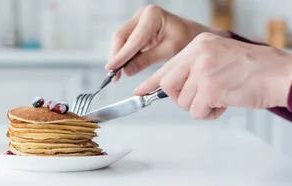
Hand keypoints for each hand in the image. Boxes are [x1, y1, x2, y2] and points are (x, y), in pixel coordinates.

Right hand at [106, 5, 228, 80]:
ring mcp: (138, 21)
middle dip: (116, 56)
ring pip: (120, 40)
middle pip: (121, 37)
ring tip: (117, 74)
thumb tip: (127, 70)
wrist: (195, 36)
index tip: (112, 68)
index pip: (133, 39)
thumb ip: (146, 61)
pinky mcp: (137, 29)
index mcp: (152, 16)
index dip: (121, 55)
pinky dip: (123, 55)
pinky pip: (125, 43)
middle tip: (113, 74)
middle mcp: (142, 15)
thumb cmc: (188, 39)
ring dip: (118, 57)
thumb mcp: (168, 51)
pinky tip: (122, 67)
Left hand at [135, 32, 291, 119]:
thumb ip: (194, 69)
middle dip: (180, 98)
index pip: (166, 66)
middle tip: (201, 98)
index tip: (138, 92)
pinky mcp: (210, 88)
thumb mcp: (218, 59)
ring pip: (183, 101)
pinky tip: (225, 103)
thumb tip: (168, 87)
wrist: (279, 75)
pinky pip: (197, 111)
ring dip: (201, 106)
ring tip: (222, 96)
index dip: (151, 83)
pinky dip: (210, 113)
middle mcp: (198, 54)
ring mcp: (203, 71)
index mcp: (198, 45)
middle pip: (168, 86)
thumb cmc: (253, 70)